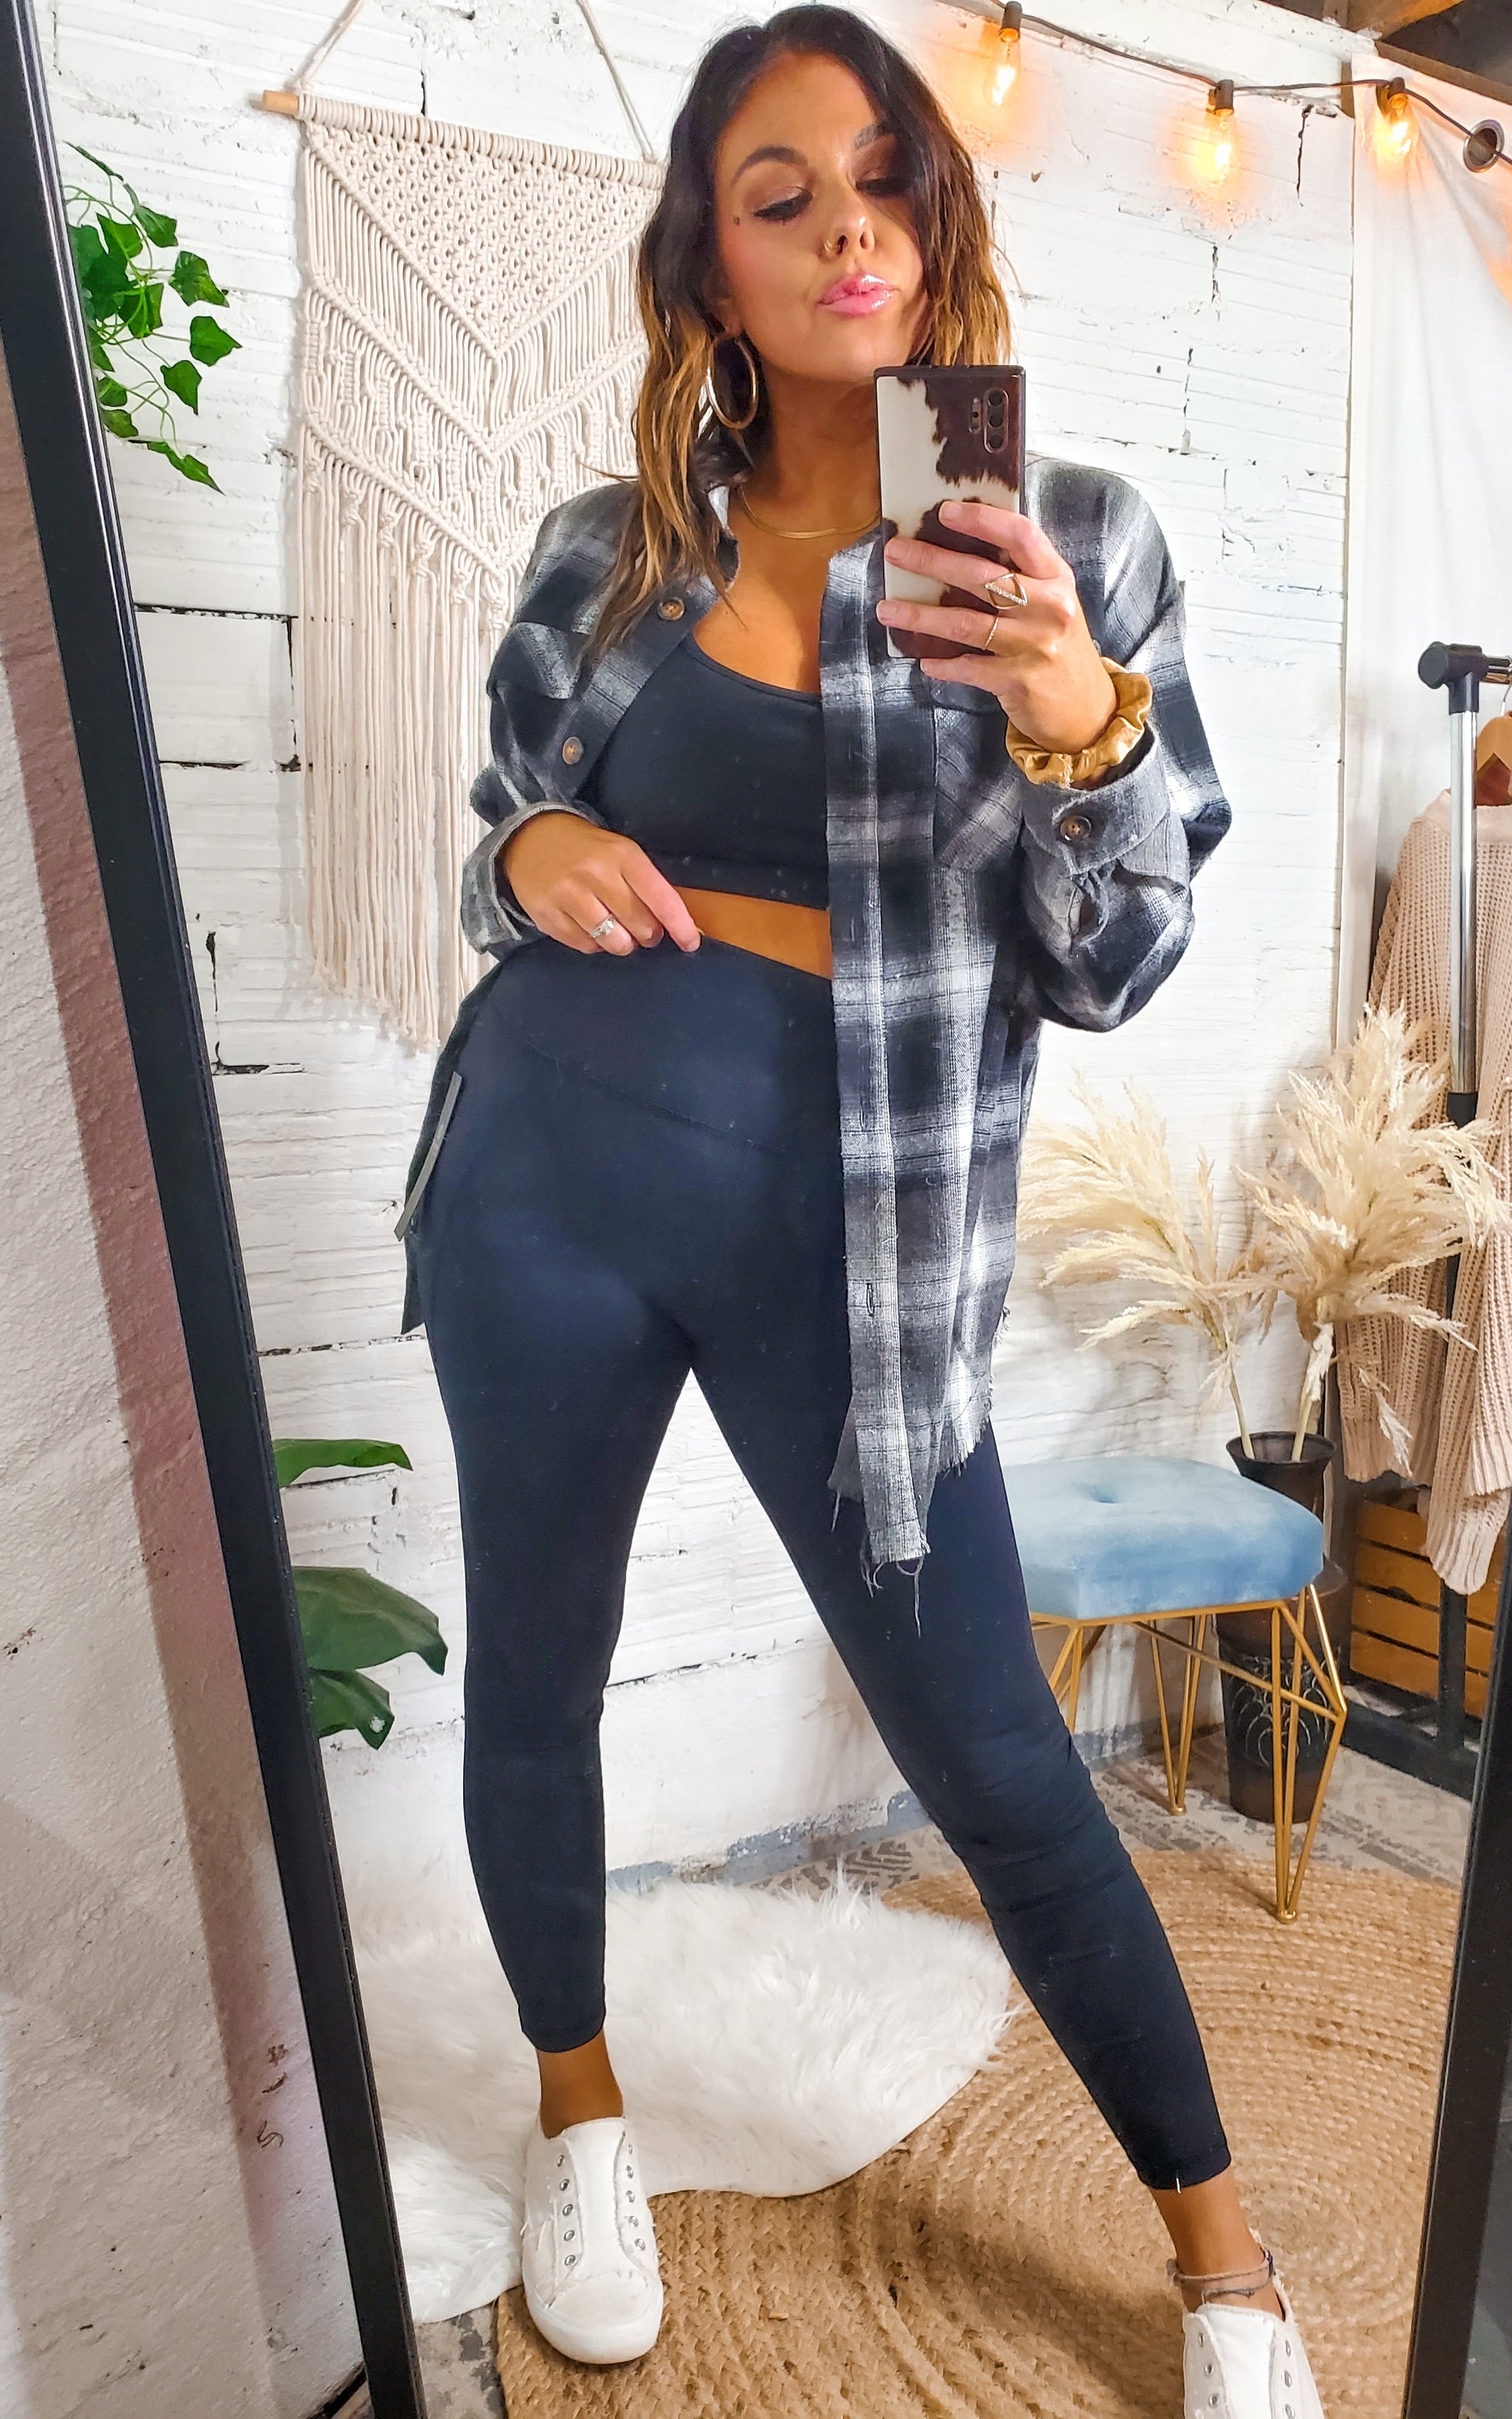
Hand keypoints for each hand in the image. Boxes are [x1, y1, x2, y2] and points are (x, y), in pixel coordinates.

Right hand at [501, 813, 701, 955]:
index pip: (661, 898)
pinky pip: (585, 946)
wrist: (529, 838)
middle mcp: (596, 874)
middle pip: (640, 925)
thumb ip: (645, 883)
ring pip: (614, 942)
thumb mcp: (620, 852)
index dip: (680, 926)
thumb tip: (672, 923)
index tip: (690, 942)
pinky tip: (590, 927)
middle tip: (643, 929)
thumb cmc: (585, 849)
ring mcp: (569, 896)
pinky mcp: (547, 915)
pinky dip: (594, 944)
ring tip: (616, 929)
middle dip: (648, 935)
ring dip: (622, 943)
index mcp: (622, 855)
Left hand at [877, 501, 1117, 753]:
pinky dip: (941, 664)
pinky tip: (923, 660)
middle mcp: (1048, 607)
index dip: (982, 520)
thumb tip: (960, 546)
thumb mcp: (1051, 602)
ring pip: (965, 623)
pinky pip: (967, 668)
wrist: (1085, 708)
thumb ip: (1020, 576)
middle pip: (983, 576)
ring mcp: (1033, 646)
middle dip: (932, 561)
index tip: (944, 511)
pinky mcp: (1016, 681)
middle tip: (895, 552)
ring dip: (920, 616)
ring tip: (887, 609)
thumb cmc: (1059, 645)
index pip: (1021, 535)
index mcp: (1057, 578)